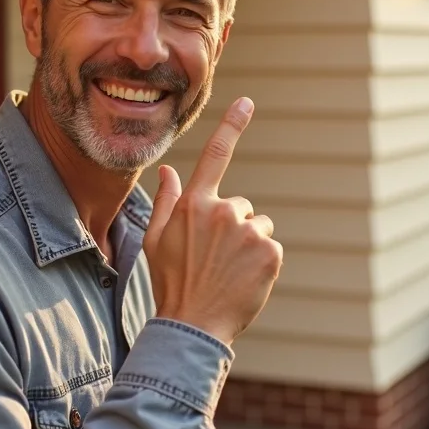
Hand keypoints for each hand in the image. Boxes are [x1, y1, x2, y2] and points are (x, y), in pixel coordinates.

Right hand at [143, 96, 282, 346]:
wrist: (193, 326)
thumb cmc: (171, 284)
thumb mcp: (156, 241)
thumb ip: (166, 202)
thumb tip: (168, 171)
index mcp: (194, 204)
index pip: (215, 156)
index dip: (231, 126)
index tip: (248, 102)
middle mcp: (222, 211)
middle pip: (241, 206)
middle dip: (233, 227)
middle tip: (214, 260)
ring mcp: (248, 231)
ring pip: (259, 227)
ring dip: (250, 245)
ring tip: (229, 273)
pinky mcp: (270, 251)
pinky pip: (272, 247)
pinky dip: (263, 263)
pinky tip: (244, 281)